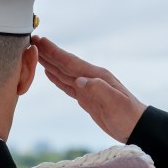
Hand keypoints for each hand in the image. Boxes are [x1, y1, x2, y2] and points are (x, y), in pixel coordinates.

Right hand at [32, 36, 146, 141]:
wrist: (136, 127)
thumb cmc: (128, 114)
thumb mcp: (115, 102)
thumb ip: (98, 89)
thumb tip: (79, 80)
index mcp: (96, 76)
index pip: (70, 62)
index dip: (54, 52)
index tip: (40, 40)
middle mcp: (90, 78)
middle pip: (64, 63)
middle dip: (48, 53)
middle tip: (32, 41)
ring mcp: (88, 88)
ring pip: (63, 73)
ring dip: (49, 63)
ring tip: (36, 54)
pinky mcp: (86, 98)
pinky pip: (67, 85)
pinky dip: (57, 78)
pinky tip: (49, 73)